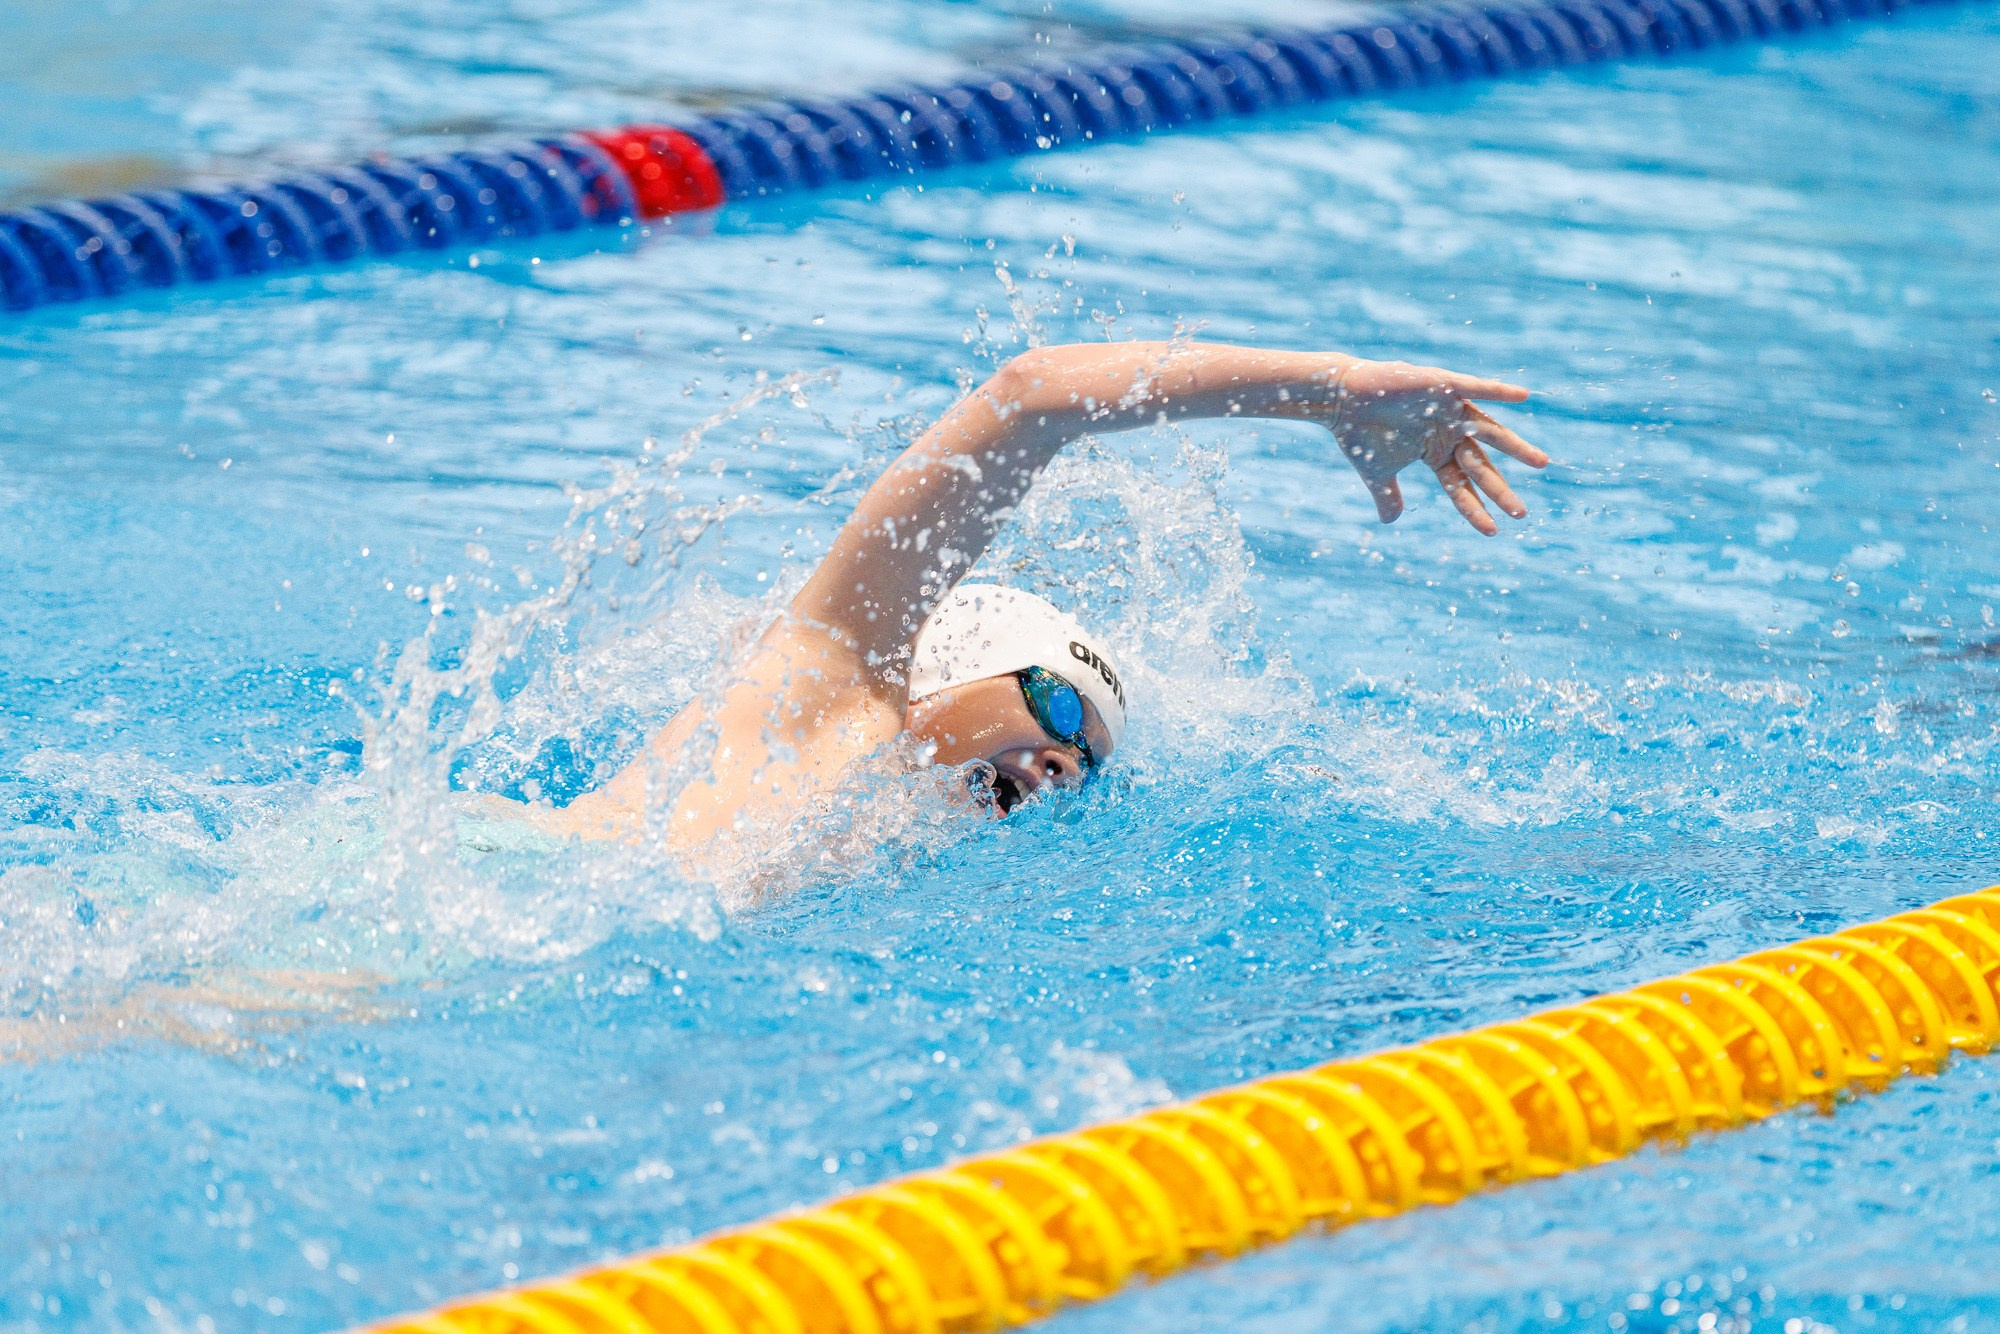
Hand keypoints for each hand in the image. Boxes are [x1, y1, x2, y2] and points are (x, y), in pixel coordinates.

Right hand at [1319, 359, 1547, 534]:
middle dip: (1500, 489)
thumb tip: (1390, 522)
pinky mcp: (1444, 386)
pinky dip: (1499, 391)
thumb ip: (1388, 496)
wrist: (1341, 399)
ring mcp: (1450, 410)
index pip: (1461, 487)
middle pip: (1480, 466)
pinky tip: (1524, 397)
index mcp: (1435, 454)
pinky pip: (1477, 388)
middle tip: (1521, 513)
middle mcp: (1449, 434)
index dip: (1475, 509)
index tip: (1493, 531)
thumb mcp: (1377, 473)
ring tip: (1541, 464)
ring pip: (1490, 431)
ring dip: (1516, 447)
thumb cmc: (1359, 434)